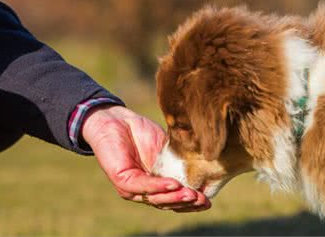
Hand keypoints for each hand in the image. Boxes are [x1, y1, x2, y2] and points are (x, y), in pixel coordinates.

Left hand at [81, 104, 210, 211]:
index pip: (174, 200)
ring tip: (192, 195)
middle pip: (167, 204)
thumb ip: (179, 162)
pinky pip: (143, 186)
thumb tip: (204, 169)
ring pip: (156, 199)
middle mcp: (143, 192)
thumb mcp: (166, 150)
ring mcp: (131, 189)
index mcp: (155, 186)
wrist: (116, 119)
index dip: (191, 203)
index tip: (208, 201)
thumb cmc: (140, 133)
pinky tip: (174, 184)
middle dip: (187, 204)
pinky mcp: (122, 180)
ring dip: (175, 198)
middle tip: (204, 200)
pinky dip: (159, 186)